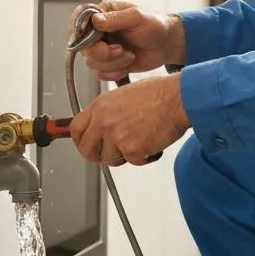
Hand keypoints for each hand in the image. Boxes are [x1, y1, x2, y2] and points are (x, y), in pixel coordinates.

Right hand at [68, 0, 184, 81]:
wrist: (166, 45)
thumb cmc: (154, 25)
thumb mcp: (137, 17)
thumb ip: (116, 18)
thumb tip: (95, 20)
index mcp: (102, 14)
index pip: (78, 19)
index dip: (77, 30)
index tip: (88, 38)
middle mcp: (98, 31)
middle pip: (83, 47)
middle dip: (103, 53)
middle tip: (121, 49)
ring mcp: (102, 48)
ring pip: (92, 63)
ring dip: (113, 63)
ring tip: (130, 55)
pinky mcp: (108, 63)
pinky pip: (101, 74)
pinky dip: (115, 72)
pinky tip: (128, 63)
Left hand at [70, 74, 189, 165]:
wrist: (178, 99)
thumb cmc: (159, 93)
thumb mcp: (124, 94)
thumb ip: (108, 111)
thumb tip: (100, 126)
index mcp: (101, 105)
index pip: (76, 129)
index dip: (81, 140)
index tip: (87, 144)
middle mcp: (104, 120)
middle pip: (87, 150)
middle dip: (98, 155)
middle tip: (112, 153)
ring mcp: (117, 136)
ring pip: (110, 159)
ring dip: (125, 155)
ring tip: (141, 140)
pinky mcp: (132, 149)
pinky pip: (133, 162)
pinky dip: (144, 157)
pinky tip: (152, 142)